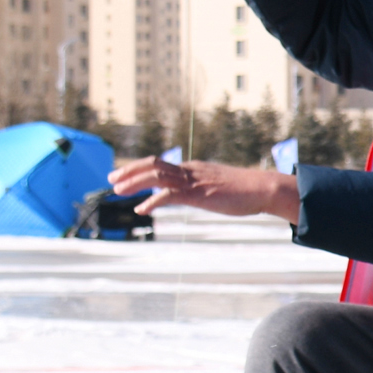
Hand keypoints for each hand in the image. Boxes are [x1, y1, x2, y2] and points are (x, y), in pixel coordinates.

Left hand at [108, 154, 296, 221]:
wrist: (261, 188)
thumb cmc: (243, 190)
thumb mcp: (216, 186)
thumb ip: (200, 188)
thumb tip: (190, 195)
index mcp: (191, 169)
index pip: (158, 163)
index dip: (137, 168)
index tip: (121, 175)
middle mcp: (189, 171)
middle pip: (152, 165)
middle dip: (129, 171)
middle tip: (111, 180)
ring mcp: (193, 181)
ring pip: (156, 176)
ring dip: (134, 182)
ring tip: (118, 191)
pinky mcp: (198, 194)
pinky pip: (169, 195)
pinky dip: (152, 201)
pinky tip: (141, 209)